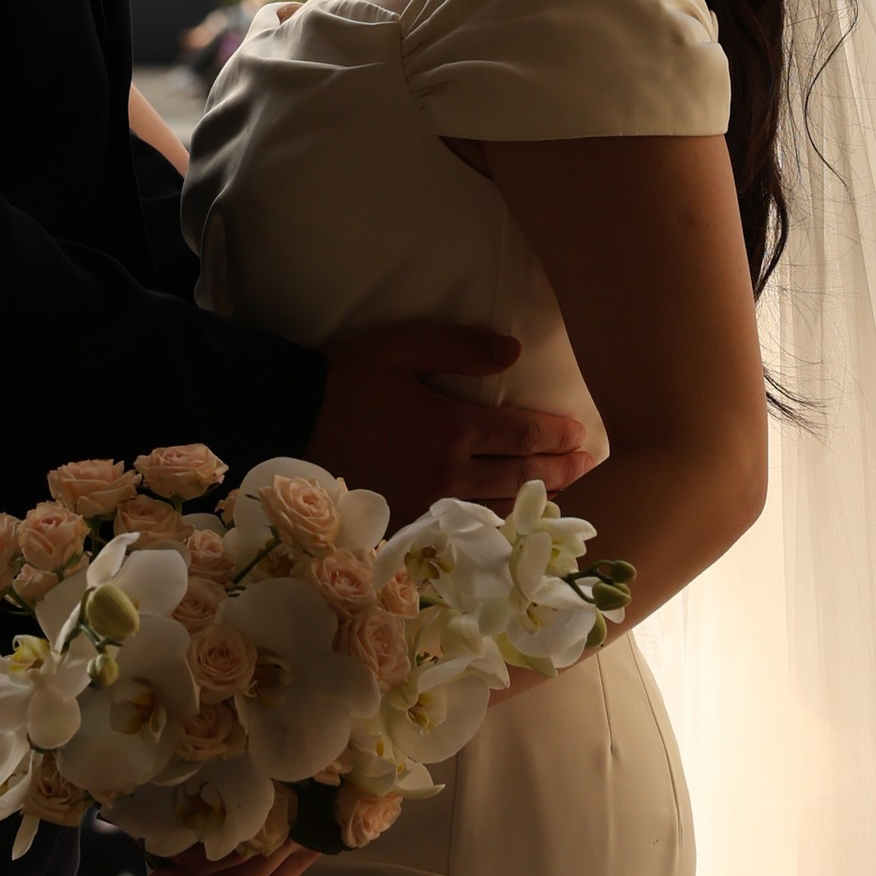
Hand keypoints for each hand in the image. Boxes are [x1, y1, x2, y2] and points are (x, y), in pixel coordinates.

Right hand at [309, 322, 592, 520]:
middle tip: (588, 466)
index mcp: (452, 428)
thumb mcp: (400, 346)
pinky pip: (463, 529)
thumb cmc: (344, 381)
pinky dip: (495, 526)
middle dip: (559, 470)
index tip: (583, 435)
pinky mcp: (408, 524)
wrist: (287, 423)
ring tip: (564, 496)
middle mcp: (449, 473)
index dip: (557, 435)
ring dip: (535, 501)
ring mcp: (429, 504)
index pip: (522, 434)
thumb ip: (459, 345)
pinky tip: (509, 524)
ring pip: (497, 508)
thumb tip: (515, 352)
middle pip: (519, 475)